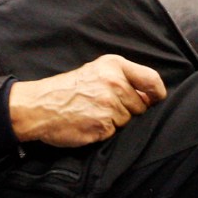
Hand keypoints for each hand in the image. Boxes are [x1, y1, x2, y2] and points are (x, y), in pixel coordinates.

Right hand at [8, 55, 166, 147]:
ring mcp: (108, 105)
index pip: (152, 79)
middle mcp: (114, 83)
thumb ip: (123, 77)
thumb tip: (149, 95)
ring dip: (115, 121)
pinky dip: (104, 131)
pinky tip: (89, 122)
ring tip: (93, 112)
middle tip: (103, 105)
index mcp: (114, 65)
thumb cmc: (68, 89)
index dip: (157, 93)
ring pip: (128, 120)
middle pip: (140, 105)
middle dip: (128, 109)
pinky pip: (114, 132)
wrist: (40, 105)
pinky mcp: (102, 125)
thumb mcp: (96, 70)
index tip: (154, 99)